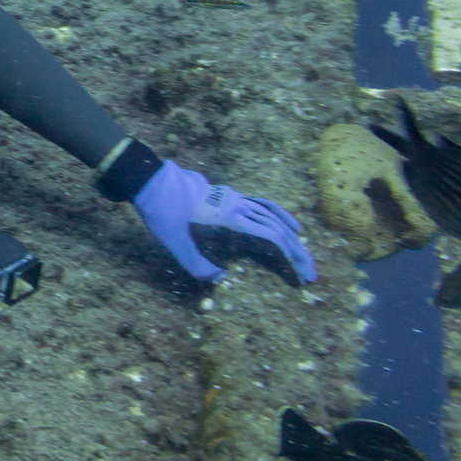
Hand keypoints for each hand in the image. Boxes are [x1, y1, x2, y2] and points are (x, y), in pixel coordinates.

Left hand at [133, 159, 317, 283]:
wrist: (149, 179)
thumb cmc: (161, 209)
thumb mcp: (174, 241)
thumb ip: (196, 264)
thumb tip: (221, 281)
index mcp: (230, 216)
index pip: (272, 236)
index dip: (290, 256)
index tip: (302, 274)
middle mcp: (239, 204)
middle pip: (278, 228)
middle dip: (298, 252)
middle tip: (311, 275)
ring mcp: (236, 197)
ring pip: (274, 216)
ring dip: (292, 236)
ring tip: (305, 255)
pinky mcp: (230, 195)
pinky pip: (263, 204)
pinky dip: (280, 215)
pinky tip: (289, 225)